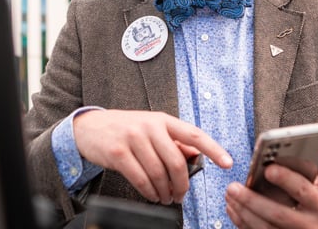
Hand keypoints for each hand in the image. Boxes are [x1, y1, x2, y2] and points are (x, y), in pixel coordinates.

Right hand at [72, 109, 232, 204]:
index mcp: (163, 120)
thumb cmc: (124, 128)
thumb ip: (173, 141)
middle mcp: (150, 126)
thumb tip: (196, 155)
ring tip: (165, 198)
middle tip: (181, 196)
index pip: (194, 134)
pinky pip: (141, 179)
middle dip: (182, 185)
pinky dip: (149, 192)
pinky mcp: (119, 152)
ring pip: (159, 174)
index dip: (213, 149)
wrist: (90, 127)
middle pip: (177, 162)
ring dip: (165, 192)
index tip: (227, 162)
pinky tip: (152, 195)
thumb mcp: (151, 128)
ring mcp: (133, 138)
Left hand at [225, 158, 317, 227]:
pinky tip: (232, 208)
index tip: (268, 168)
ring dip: (243, 211)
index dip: (286, 179)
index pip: (302, 191)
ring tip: (230, 194)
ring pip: (264, 228)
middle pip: (278, 214)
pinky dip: (241, 222)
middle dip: (253, 200)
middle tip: (234, 187)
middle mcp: (308, 225)